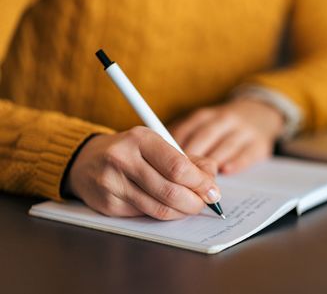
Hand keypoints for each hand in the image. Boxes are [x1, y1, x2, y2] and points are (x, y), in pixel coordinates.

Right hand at [63, 126, 219, 219]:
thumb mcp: (156, 144)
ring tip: (189, 206)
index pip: (178, 166)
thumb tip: (211, 177)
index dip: (200, 183)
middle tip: (204, 203)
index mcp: (140, 138)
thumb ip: (187, 159)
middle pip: (170, 190)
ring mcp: (112, 183)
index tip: (212, 190)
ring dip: (181, 211)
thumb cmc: (130, 151)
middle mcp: (123, 159)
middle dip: (194, 202)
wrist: (86, 160)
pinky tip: (167, 207)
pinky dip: (163, 214)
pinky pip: (145, 215)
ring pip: (159, 208)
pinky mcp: (108, 204)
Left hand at [170, 98, 284, 173]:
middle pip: (205, 137)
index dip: (175, 148)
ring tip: (200, 180)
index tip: (165, 164)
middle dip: (192, 157)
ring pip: (225, 145)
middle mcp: (224, 120)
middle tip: (180, 177)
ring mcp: (243, 131)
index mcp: (205, 116)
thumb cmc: (222, 127)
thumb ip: (184, 138)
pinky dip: (236, 162)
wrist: (259, 114)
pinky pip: (247, 153)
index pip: (187, 130)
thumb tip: (160, 158)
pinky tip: (226, 171)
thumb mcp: (203, 125)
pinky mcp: (259, 144)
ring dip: (212, 162)